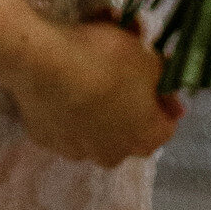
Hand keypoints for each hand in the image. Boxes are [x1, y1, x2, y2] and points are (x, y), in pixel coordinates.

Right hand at [6, 17, 182, 166]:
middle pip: (129, 126)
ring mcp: (78, 151)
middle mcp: (115, 154)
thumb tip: (164, 78)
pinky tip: (61, 79)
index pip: (167, 122)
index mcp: (146, 137)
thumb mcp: (145, 54)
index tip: (154, 71)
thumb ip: (161, 70)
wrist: (43, 64)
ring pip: (95, 126)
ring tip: (85, 68)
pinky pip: (63, 120)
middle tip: (119, 66)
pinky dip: (66, 104)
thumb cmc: (103, 60)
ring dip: (96, 104)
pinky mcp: (47, 140)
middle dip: (128, 99)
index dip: (164, 96)